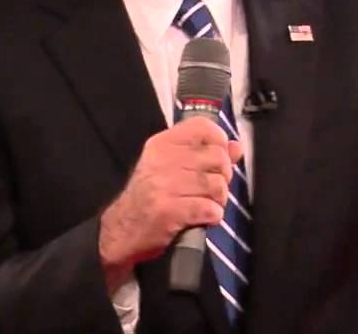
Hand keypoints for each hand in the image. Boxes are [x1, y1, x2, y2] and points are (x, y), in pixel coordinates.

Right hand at [98, 118, 242, 289]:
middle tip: (211, 189)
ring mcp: (165, 185)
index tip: (219, 157)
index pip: (202, 127)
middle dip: (223, 177)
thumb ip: (204, 155)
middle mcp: (163, 160)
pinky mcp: (169, 211)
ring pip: (217, 185)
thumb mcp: (169, 168)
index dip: (219, 140)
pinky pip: (210, 209)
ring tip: (206, 205)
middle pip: (217, 158)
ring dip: (218, 200)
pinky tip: (202, 218)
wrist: (121, 231)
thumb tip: (236, 146)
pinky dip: (213, 216)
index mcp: (162, 144)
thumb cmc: (148, 197)